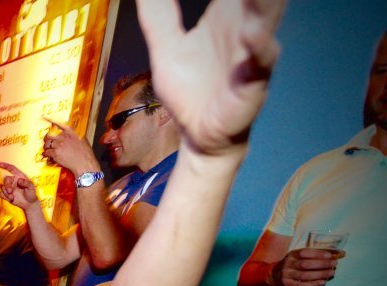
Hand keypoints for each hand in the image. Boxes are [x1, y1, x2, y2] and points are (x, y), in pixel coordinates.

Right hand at [0, 162, 39, 209]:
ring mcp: (9, 187)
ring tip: (12, 197)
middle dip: (7, 186)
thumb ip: (26, 183)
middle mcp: (13, 181)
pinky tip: (11, 199)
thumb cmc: (31, 193)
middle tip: (10, 192)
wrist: (29, 204)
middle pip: (6, 179)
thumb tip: (18, 180)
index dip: (5, 165)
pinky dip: (5, 196)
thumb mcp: (31, 187)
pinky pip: (1, 193)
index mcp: (19, 176)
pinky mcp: (6, 194)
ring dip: (6, 193)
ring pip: (2, 187)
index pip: (12, 169)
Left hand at [39, 119, 99, 174]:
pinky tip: (47, 155)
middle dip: (47, 138)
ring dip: (46, 147)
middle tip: (47, 141)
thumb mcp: (82, 139)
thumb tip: (68, 133)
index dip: (50, 120)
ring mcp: (59, 144)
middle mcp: (64, 136)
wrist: (84, 163)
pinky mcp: (55, 153)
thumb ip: (74, 134)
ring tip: (48, 149)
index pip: (58, 123)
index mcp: (70, 131)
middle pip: (50, 134)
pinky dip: (46, 154)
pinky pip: (47, 152)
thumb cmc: (85, 153)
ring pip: (47, 143)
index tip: (44, 116)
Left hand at [137, 0, 282, 155]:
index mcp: (226, 15)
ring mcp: (251, 54)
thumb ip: (157, 13)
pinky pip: (259, 66)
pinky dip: (259, 51)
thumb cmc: (190, 89)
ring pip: (264, 20)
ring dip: (264, 4)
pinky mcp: (251, 85)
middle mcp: (244, 27)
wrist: (198, 136)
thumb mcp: (165, 46)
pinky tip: (254, 39)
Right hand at [268, 248, 338, 285]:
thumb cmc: (292, 265)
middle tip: (334, 265)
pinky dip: (313, 284)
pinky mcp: (287, 285)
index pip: (305, 253)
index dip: (318, 254)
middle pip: (306, 264)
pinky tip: (323, 282)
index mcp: (292, 255)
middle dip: (322, 264)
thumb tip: (339, 253)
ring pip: (305, 275)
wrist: (274, 276)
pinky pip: (302, 285)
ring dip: (320, 274)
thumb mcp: (298, 257)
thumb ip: (315, 255)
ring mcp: (287, 275)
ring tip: (331, 273)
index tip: (330, 255)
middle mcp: (288, 264)